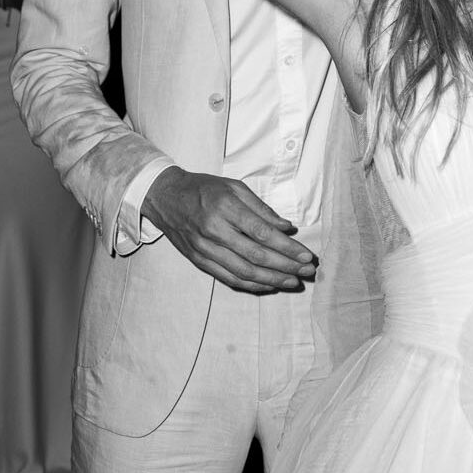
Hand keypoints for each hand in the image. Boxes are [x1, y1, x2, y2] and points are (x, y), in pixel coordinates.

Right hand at [142, 165, 317, 293]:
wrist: (165, 198)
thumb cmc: (204, 189)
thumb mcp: (234, 187)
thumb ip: (261, 208)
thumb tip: (287, 227)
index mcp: (225, 207)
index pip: (262, 233)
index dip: (287, 247)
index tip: (306, 255)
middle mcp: (214, 230)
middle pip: (256, 256)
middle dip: (286, 266)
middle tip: (307, 271)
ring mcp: (204, 249)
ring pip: (243, 272)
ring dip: (272, 280)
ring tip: (293, 282)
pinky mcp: (199, 261)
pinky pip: (228, 279)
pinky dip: (251, 285)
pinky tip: (269, 285)